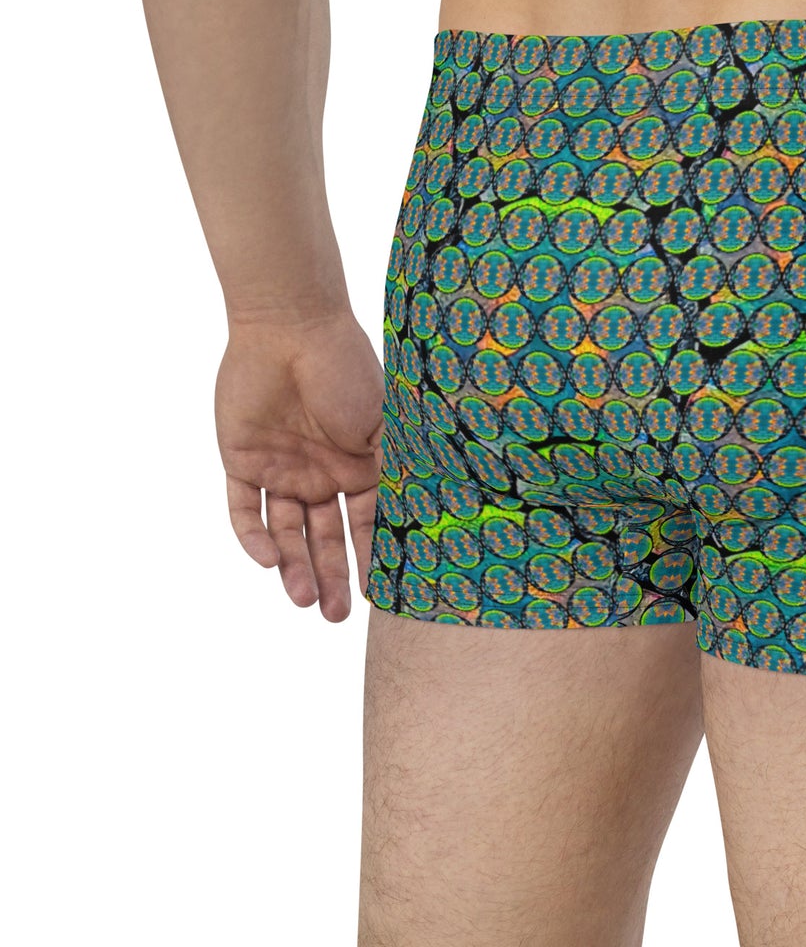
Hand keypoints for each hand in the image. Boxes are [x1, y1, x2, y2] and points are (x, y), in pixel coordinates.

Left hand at [216, 309, 383, 621]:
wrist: (292, 328)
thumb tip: (423, 523)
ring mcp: (281, 469)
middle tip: (336, 617)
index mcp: (360, 467)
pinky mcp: (242, 461)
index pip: (366, 525)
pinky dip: (252, 537)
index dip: (372, 559)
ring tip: (304, 600)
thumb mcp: (386, 427)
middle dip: (331, 578)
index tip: (380, 597)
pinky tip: (267, 560)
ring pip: (285, 533)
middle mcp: (321, 475)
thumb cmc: (348, 371)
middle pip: (323, 539)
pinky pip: (243, 509)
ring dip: (293, 568)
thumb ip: (396, 473)